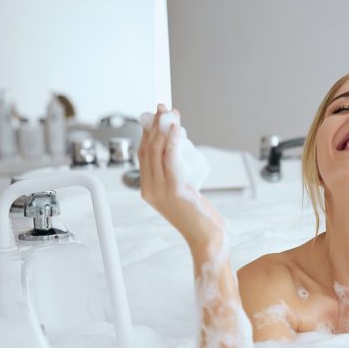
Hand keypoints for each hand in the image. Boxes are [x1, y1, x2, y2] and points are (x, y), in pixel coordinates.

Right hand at [138, 104, 220, 246]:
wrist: (206, 238)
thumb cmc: (198, 218)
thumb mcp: (182, 195)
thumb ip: (176, 178)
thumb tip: (178, 155)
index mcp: (147, 190)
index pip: (142, 154)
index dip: (148, 132)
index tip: (157, 116)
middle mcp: (150, 189)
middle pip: (147, 149)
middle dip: (154, 124)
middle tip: (164, 108)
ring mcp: (161, 190)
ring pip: (157, 151)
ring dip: (164, 128)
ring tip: (171, 113)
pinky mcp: (176, 190)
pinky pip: (170, 160)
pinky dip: (172, 142)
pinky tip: (177, 129)